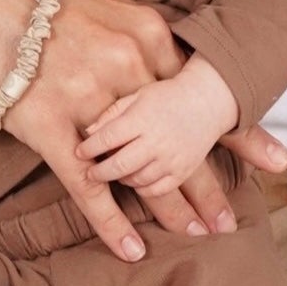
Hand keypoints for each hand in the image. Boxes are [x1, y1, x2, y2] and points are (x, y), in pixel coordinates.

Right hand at [0, 0, 285, 260]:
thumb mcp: (102, 2)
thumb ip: (138, 37)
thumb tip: (169, 68)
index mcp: (146, 33)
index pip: (203, 92)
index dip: (239, 132)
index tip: (276, 160)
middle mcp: (126, 65)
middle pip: (179, 137)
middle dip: (209, 184)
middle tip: (232, 221)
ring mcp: (86, 95)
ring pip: (140, 165)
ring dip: (169, 207)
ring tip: (196, 236)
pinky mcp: (45, 122)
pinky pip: (88, 183)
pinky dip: (111, 221)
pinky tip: (131, 249)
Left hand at [77, 57, 240, 198]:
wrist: (207, 103)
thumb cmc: (167, 97)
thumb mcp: (138, 95)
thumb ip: (112, 113)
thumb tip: (88, 132)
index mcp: (143, 118)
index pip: (108, 138)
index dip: (89, 149)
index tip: (79, 153)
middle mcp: (157, 141)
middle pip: (119, 165)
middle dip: (99, 173)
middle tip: (90, 174)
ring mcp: (171, 158)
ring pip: (136, 180)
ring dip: (120, 179)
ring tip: (115, 172)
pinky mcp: (182, 172)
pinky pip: (155, 190)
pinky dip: (142, 188)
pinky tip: (136, 177)